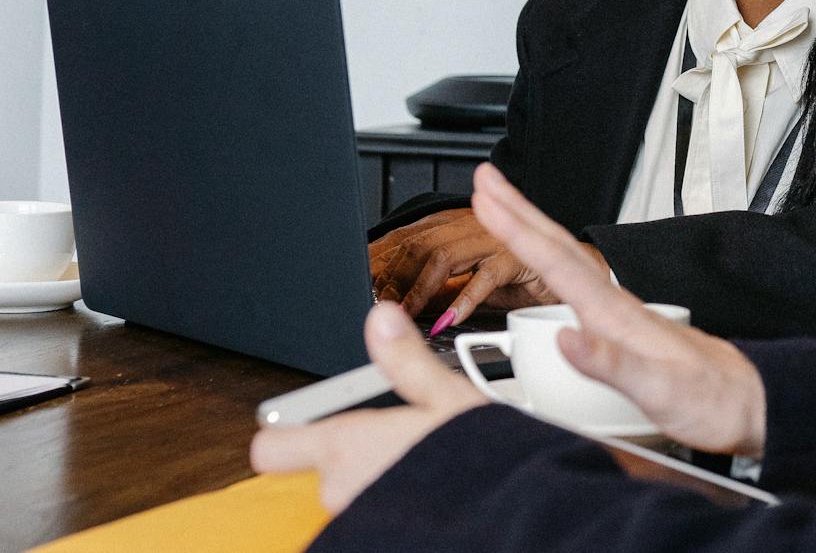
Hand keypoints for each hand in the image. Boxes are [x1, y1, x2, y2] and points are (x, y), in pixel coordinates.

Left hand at [250, 302, 485, 511]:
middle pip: (326, 464)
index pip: (271, 447)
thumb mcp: (448, 396)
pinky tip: (431, 491)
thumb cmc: (479, 459)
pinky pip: (375, 510)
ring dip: (380, 475)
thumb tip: (381, 317)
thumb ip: (406, 360)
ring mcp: (358, 515)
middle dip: (359, 450)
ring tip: (427, 461)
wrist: (511, 511)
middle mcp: (340, 488)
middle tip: (403, 434)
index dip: (286, 430)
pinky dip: (395, 500)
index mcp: (344, 445)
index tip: (307, 417)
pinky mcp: (378, 534)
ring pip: (354, 488)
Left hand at [370, 207, 607, 328]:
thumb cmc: (524, 280)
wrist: (579, 271)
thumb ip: (441, 293)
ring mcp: (494, 242)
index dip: (380, 263)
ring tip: (407, 312)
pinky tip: (451, 319)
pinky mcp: (518, 259)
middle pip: (418, 245)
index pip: (405, 242)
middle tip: (375, 305)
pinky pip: (486, 275)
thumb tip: (402, 311)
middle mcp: (471, 230)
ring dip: (420, 287)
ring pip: (444, 255)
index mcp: (456, 231)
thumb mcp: (471, 288)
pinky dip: (465, 298)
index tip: (360, 288)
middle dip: (392, 274)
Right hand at [471, 162, 767, 456]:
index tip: (488, 197)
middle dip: (519, 211)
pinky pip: (575, 284)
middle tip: (486, 178)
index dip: (519, 230)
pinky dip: (550, 264)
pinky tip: (544, 265)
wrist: (750, 404)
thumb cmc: (711, 400)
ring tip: (503, 208)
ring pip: (566, 261)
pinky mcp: (624, 328)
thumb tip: (566, 337)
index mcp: (617, 316)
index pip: (558, 263)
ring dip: (531, 231)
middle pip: (559, 249)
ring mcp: (621, 315)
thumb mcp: (660, 390)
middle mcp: (617, 308)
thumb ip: (612, 363)